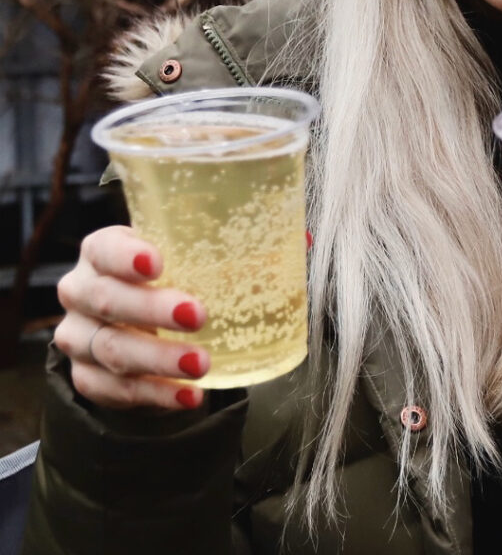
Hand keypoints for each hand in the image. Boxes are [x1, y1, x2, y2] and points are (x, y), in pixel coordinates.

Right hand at [54, 225, 209, 409]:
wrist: (138, 320)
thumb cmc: (171, 275)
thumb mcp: (185, 254)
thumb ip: (221, 246)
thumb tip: (289, 240)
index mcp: (102, 252)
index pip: (104, 249)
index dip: (125, 256)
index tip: (157, 263)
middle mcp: (81, 291)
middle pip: (107, 300)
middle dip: (153, 310)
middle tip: (197, 315)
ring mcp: (79, 337)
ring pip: (111, 349)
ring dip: (159, 359)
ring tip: (201, 363)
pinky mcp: (87, 377)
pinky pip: (116, 391)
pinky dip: (156, 394)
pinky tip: (188, 395)